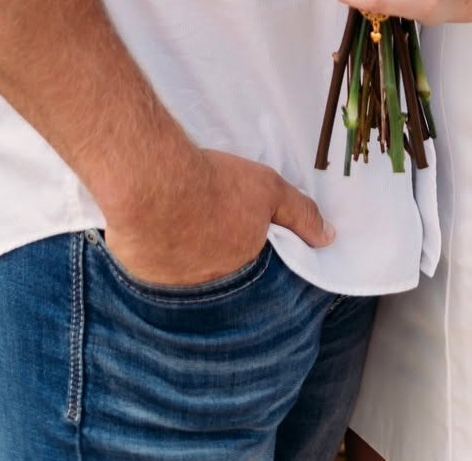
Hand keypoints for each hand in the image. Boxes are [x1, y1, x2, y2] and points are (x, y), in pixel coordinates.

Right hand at [101, 146, 332, 286]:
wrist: (152, 183)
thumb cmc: (213, 185)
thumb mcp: (268, 189)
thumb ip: (300, 214)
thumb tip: (329, 237)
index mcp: (241, 269)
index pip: (251, 272)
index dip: (244, 251)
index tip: (236, 234)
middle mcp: (208, 288)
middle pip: (217, 274)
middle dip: (215, 255)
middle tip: (207, 225)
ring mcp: (173, 287)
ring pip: (184, 275)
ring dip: (185, 257)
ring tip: (181, 224)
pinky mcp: (142, 278)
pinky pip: (153, 270)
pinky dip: (156, 254)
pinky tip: (154, 230)